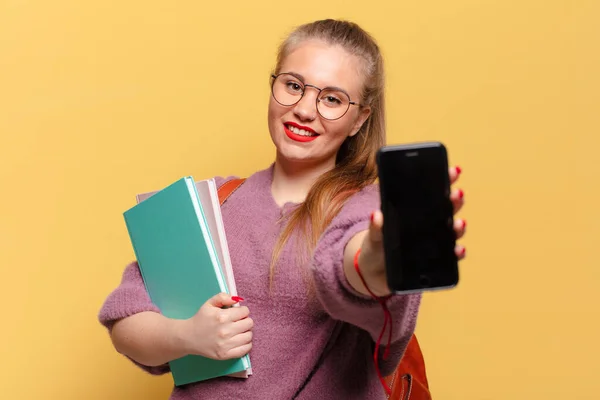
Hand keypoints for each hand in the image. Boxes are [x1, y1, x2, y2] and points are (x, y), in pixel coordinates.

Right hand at [181, 293, 253, 359]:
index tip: (237, 313)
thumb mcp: (209, 304)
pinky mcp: (225, 355)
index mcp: (222, 317)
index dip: (242, 311)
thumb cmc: (201, 319)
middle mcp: (225, 331)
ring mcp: (225, 344)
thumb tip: (237, 299)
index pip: (245, 312)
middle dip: (245, 320)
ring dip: (246, 332)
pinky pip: (245, 349)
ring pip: (249, 336)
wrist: (188, 337)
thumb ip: (223, 297)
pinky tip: (240, 340)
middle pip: (249, 323)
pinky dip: (246, 344)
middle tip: (238, 322)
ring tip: (239, 331)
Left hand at [358, 166, 466, 295]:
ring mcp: (434, 242)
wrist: (375, 273)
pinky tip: (459, 250)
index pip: (432, 192)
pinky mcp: (436, 261)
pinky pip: (451, 256)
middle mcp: (429, 224)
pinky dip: (457, 253)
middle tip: (456, 194)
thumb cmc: (377, 247)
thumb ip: (376, 227)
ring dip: (458, 227)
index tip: (453, 171)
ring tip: (458, 223)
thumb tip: (376, 215)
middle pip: (447, 209)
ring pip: (452, 231)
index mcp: (414, 212)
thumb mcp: (374, 236)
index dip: (444, 179)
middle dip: (454, 200)